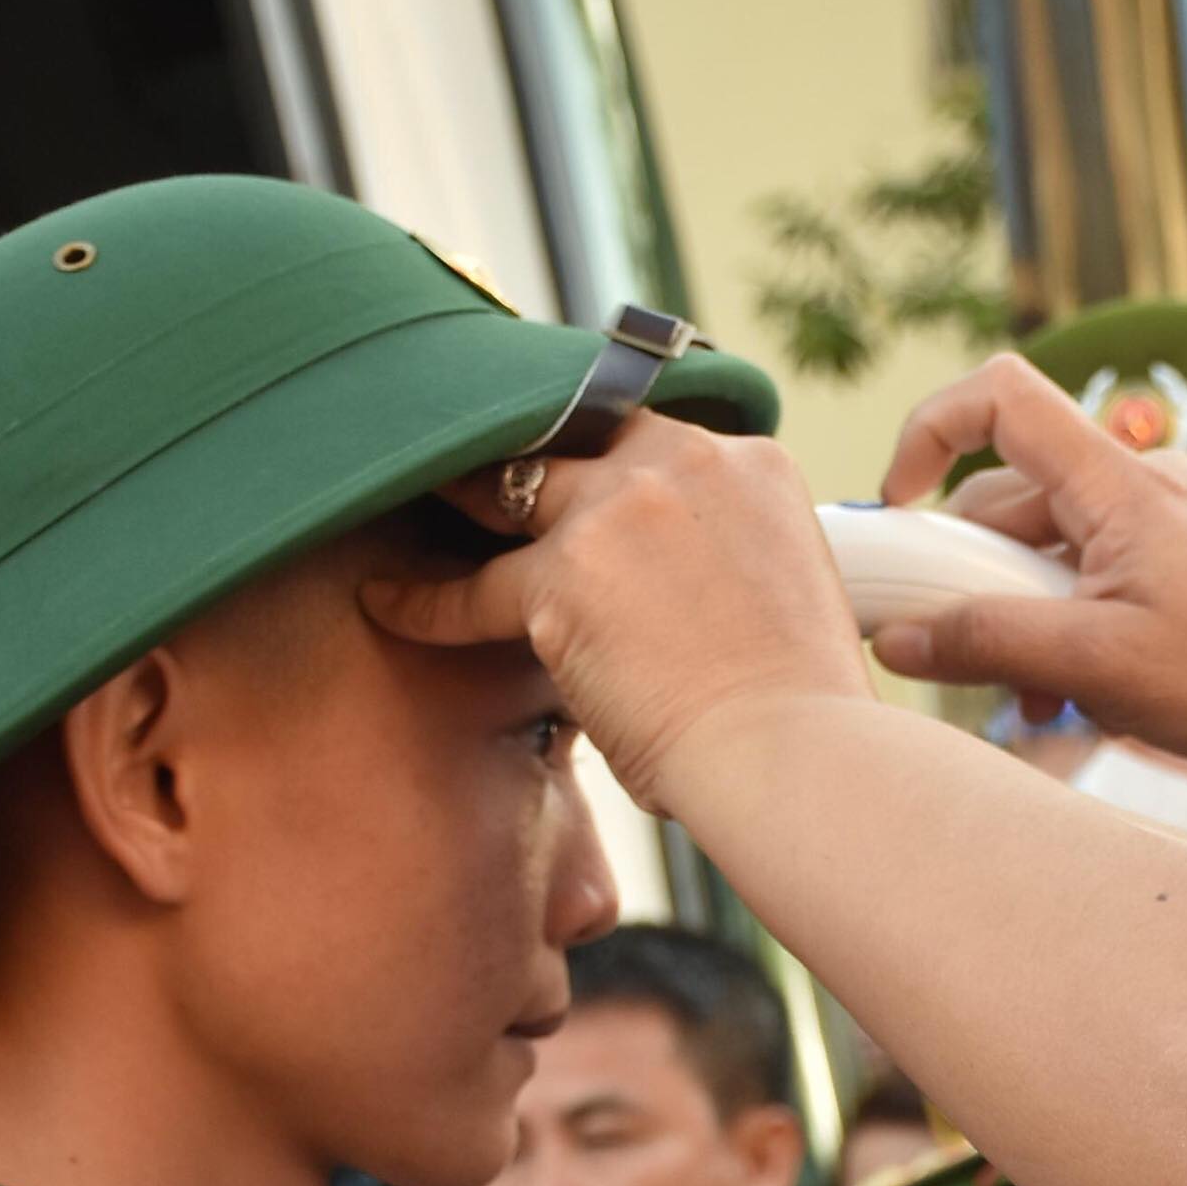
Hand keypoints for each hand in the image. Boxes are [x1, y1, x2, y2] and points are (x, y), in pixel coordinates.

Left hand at [361, 416, 874, 797]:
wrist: (794, 753)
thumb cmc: (800, 707)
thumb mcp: (787, 591)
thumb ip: (729, 555)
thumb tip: (677, 588)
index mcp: (755, 465)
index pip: (658, 431)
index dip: (612, 452)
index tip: (582, 466)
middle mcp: (685, 463)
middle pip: (581, 432)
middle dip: (532, 446)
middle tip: (482, 461)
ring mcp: (620, 511)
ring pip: (514, 484)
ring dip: (464, 494)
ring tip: (416, 499)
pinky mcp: (563, 577)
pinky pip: (472, 586)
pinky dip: (424, 600)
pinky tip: (386, 601)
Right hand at [865, 354, 1186, 788]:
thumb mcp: (1097, 669)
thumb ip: (989, 646)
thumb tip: (897, 639)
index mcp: (1120, 484)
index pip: (1001, 398)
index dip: (929, 431)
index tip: (898, 505)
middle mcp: (1146, 484)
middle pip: (1015, 496)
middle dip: (977, 577)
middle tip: (977, 662)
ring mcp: (1172, 522)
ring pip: (1054, 549)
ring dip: (1024, 618)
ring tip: (1045, 702)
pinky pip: (1100, 575)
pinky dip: (1072, 627)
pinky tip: (1085, 698)